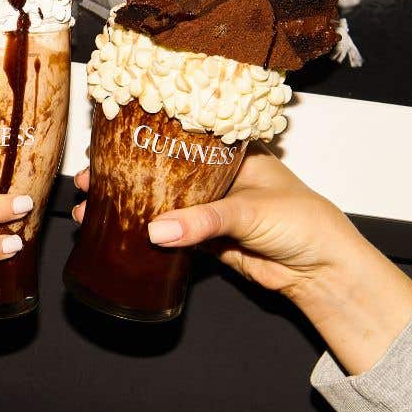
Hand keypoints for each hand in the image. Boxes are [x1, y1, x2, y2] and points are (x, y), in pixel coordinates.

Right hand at [72, 147, 411, 373]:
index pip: (178, 139)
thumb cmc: (303, 223)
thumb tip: (156, 231)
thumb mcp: (251, 211)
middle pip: (162, 173)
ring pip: (161, 205)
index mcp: (231, 153)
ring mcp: (210, 211)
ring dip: (128, 208)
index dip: (142, 144)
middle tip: (88, 183)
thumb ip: (204, 221)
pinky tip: (116, 233)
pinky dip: (144, 235)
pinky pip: (170, 236)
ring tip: (90, 212)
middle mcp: (217, 178)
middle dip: (124, 178)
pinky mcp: (207, 243)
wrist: (323, 272)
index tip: (106, 149)